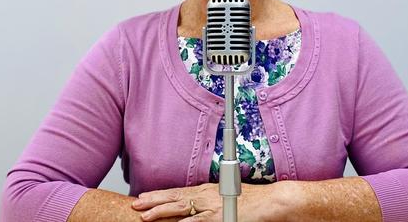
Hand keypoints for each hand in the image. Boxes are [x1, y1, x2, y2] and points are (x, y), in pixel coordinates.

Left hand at [131, 182, 279, 221]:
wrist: (271, 202)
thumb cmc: (253, 201)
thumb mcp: (228, 197)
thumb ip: (212, 200)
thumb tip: (198, 207)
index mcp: (208, 189)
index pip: (179, 191)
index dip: (160, 194)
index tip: (145, 195)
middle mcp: (207, 194)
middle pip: (175, 196)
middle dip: (154, 200)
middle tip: (136, 202)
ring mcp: (212, 205)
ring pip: (181, 207)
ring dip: (161, 211)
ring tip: (144, 215)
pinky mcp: (219, 216)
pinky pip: (197, 221)